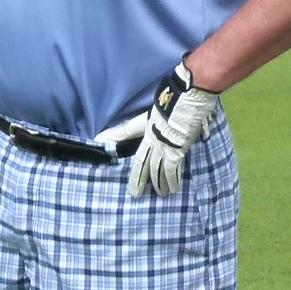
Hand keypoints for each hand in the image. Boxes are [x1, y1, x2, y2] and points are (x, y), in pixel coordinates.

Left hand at [92, 62, 222, 199]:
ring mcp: (164, 145)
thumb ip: (155, 108)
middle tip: (134, 193)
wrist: (189, 95)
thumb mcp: (159, 101)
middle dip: (138, 178)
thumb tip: (130, 116)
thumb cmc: (175, 94)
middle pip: (141, 162)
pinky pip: (174, 169)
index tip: (100, 141)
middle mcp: (152, 137)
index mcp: (146, 124)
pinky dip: (173, 180)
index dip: (113, 136)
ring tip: (159, 195)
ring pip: (157, 170)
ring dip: (158, 183)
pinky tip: (174, 189)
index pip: (125, 131)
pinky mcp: (177, 150)